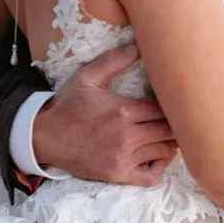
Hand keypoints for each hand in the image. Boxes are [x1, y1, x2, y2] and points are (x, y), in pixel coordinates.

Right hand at [31, 45, 178, 185]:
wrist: (45, 137)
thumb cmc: (68, 106)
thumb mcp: (87, 77)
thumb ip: (114, 60)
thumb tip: (138, 46)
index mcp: (123, 110)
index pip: (164, 108)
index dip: (173, 104)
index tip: (174, 100)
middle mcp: (127, 136)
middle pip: (169, 131)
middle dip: (176, 123)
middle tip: (178, 117)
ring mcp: (123, 158)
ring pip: (164, 151)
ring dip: (170, 142)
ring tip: (168, 133)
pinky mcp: (118, 175)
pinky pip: (151, 176)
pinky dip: (160, 167)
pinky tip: (158, 155)